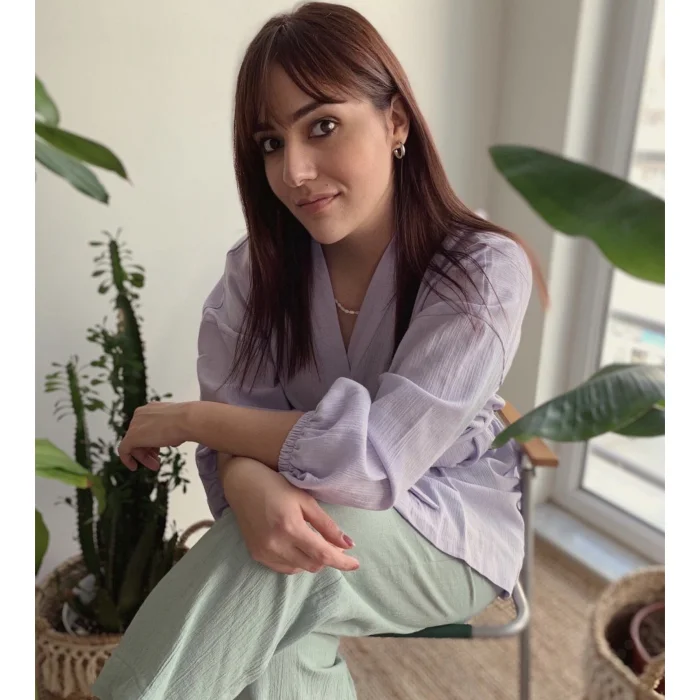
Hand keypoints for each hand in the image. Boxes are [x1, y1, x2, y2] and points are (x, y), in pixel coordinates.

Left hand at [118, 401, 192, 470]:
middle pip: (140, 436)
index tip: (159, 452)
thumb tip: (172, 440)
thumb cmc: (187, 421)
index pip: (146, 428)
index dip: (153, 441)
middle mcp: (140, 414)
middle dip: (148, 451)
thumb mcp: (177, 423)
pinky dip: (127, 459)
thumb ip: (170, 430)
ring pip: (134, 444)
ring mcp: (135, 424)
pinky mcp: (132, 436)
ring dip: (144, 456)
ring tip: (156, 466)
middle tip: (157, 462)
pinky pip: (124, 449)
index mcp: (150, 408)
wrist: (187, 420)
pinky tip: (133, 467)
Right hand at [221, 458, 359, 574]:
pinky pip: (283, 568)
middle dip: (328, 558)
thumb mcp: (305, 500)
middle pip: (312, 564)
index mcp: (290, 527)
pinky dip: (297, 562)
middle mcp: (275, 544)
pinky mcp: (256, 554)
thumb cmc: (275, 485)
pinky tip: (300, 548)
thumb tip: (348, 544)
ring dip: (312, 560)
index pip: (322, 554)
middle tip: (335, 545)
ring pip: (299, 569)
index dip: (342, 562)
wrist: (241, 483)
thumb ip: (326, 524)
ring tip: (317, 544)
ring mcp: (264, 552)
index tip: (356, 564)